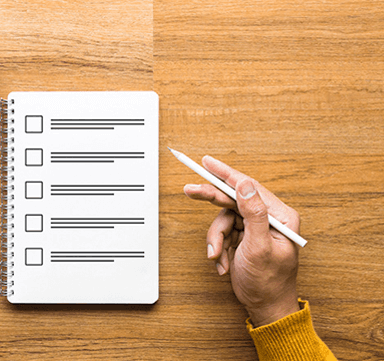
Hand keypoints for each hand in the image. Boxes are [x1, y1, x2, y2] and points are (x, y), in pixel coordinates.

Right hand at [183, 156, 300, 325]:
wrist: (265, 307)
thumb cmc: (268, 283)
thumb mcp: (259, 247)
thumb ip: (254, 213)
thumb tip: (245, 185)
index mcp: (281, 217)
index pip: (249, 187)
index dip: (225, 174)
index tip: (206, 163)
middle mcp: (270, 219)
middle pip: (234, 199)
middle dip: (212, 201)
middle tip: (190, 190)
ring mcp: (256, 229)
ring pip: (224, 219)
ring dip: (217, 238)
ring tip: (218, 255)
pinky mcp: (245, 238)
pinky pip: (224, 233)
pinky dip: (219, 247)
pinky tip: (224, 262)